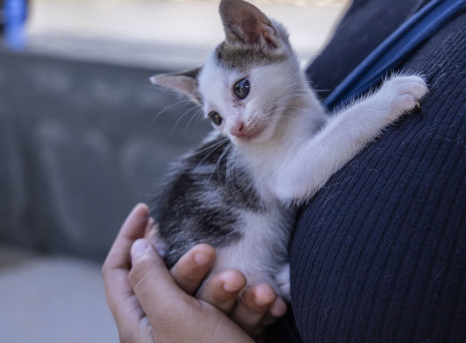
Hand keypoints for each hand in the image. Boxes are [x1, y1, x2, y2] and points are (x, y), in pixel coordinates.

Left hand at [102, 203, 286, 341]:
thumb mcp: (173, 317)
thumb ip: (150, 278)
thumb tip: (140, 246)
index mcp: (139, 324)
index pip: (119, 272)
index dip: (128, 238)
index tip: (147, 210)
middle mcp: (167, 328)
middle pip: (172, 277)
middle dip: (197, 263)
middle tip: (212, 253)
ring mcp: (201, 334)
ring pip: (213, 291)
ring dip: (238, 288)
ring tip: (257, 293)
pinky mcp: (231, 338)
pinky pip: (240, 309)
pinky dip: (257, 305)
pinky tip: (273, 306)